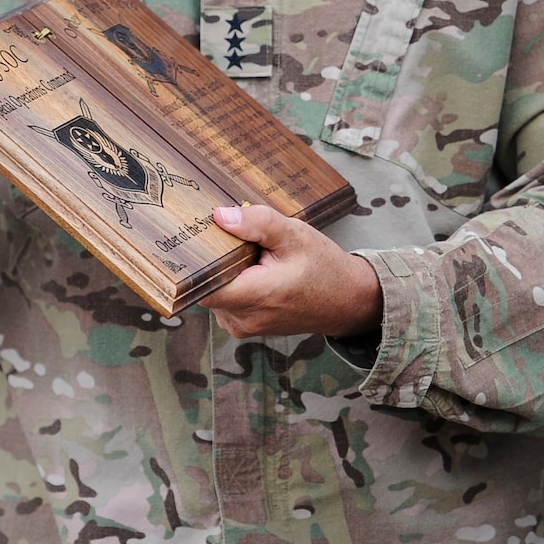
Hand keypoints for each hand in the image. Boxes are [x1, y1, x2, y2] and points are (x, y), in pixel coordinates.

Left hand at [200, 205, 383, 339]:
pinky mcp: (243, 326)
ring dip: (225, 272)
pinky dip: (232, 283)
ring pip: (213, 292)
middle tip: (229, 237)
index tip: (195, 237)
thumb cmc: (324, 267)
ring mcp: (242, 326)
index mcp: (257, 295)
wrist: (347, 300)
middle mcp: (244, 318)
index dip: (195, 261)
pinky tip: (252, 270)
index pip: (202, 284)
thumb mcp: (295, 235)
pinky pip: (224, 301)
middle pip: (206, 285)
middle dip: (214, 260)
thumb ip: (257, 223)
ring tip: (250, 255)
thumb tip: (219, 216)